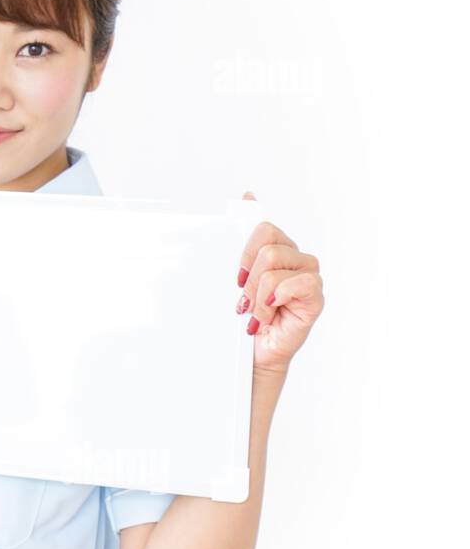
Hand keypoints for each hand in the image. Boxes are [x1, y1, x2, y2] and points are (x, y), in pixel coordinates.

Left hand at [235, 191, 324, 375]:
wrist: (252, 353)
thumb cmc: (243, 317)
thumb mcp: (233, 278)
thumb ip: (240, 242)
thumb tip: (248, 195)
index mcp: (277, 249)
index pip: (263, 228)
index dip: (245, 250)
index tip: (237, 275)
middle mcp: (296, 259)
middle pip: (267, 247)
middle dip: (248, 277)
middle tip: (244, 299)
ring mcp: (308, 277)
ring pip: (274, 265)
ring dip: (257, 294)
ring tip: (255, 312)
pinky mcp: (315, 297)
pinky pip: (298, 283)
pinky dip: (274, 300)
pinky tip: (269, 314)